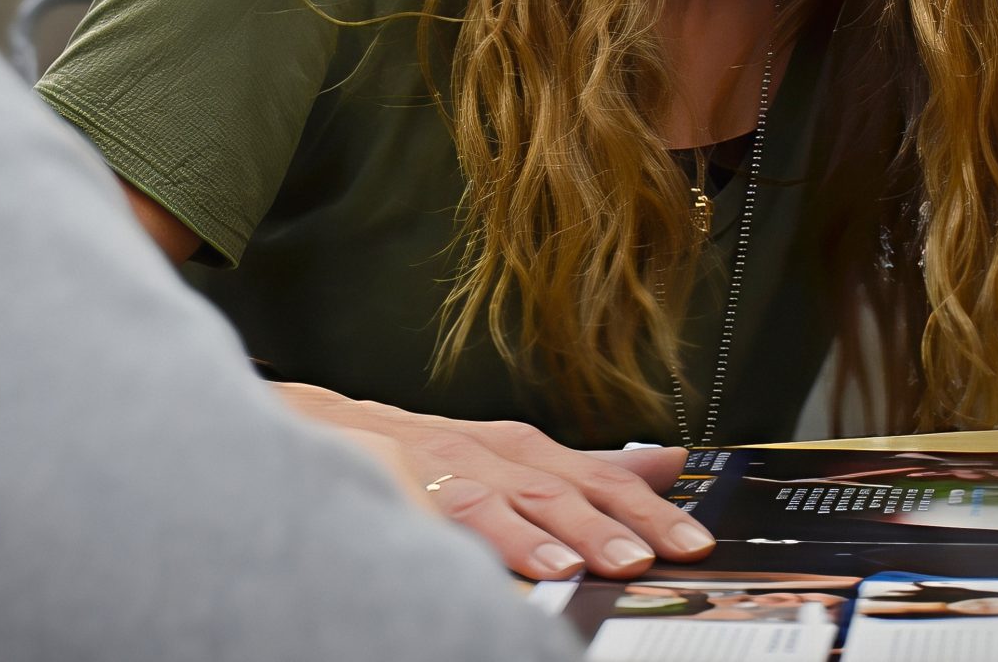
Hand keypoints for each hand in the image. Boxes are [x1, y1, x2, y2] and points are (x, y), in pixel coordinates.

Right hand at [276, 383, 717, 578]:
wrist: (301, 429)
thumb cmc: (412, 456)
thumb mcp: (503, 456)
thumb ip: (580, 466)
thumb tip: (669, 463)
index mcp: (510, 449)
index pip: (594, 474)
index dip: (646, 506)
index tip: (696, 541)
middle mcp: (473, 450)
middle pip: (553, 482)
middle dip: (610, 521)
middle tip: (656, 556)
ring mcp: (423, 466)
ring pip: (488, 497)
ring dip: (535, 531)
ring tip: (575, 567)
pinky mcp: (373, 481)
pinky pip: (416, 511)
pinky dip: (451, 533)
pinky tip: (474, 563)